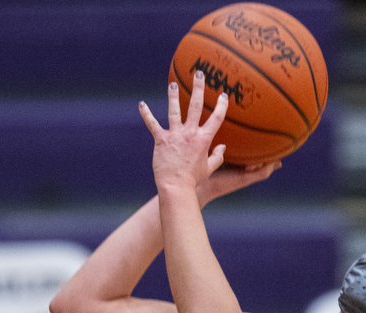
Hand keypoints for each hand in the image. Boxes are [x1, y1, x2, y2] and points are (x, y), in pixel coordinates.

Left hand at [139, 70, 277, 201]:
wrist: (176, 186)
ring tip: (172, 83)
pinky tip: (141, 104)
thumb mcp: (210, 168)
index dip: (221, 105)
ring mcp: (175, 135)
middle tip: (199, 73)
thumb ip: (218, 156)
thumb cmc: (193, 179)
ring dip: (173, 95)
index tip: (223, 95)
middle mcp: (190, 133)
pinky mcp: (161, 140)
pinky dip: (146, 114)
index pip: (216, 117)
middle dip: (198, 88)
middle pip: (195, 106)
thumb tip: (222, 147)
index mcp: (204, 139)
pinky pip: (152, 124)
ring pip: (174, 110)